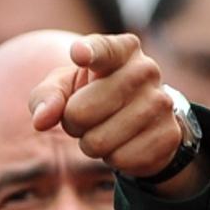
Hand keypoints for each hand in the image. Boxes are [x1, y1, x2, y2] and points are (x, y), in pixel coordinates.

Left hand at [28, 34, 206, 195]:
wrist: (143, 121)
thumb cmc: (93, 96)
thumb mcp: (65, 88)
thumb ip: (46, 96)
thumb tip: (41, 120)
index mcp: (121, 50)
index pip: (104, 49)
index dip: (90, 53)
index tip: (79, 54)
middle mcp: (145, 70)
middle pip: (80, 112)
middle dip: (73, 123)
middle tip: (86, 117)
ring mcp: (161, 103)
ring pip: (97, 142)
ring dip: (92, 143)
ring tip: (105, 128)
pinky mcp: (168, 135)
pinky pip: (119, 160)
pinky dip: (113, 158)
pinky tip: (125, 142)